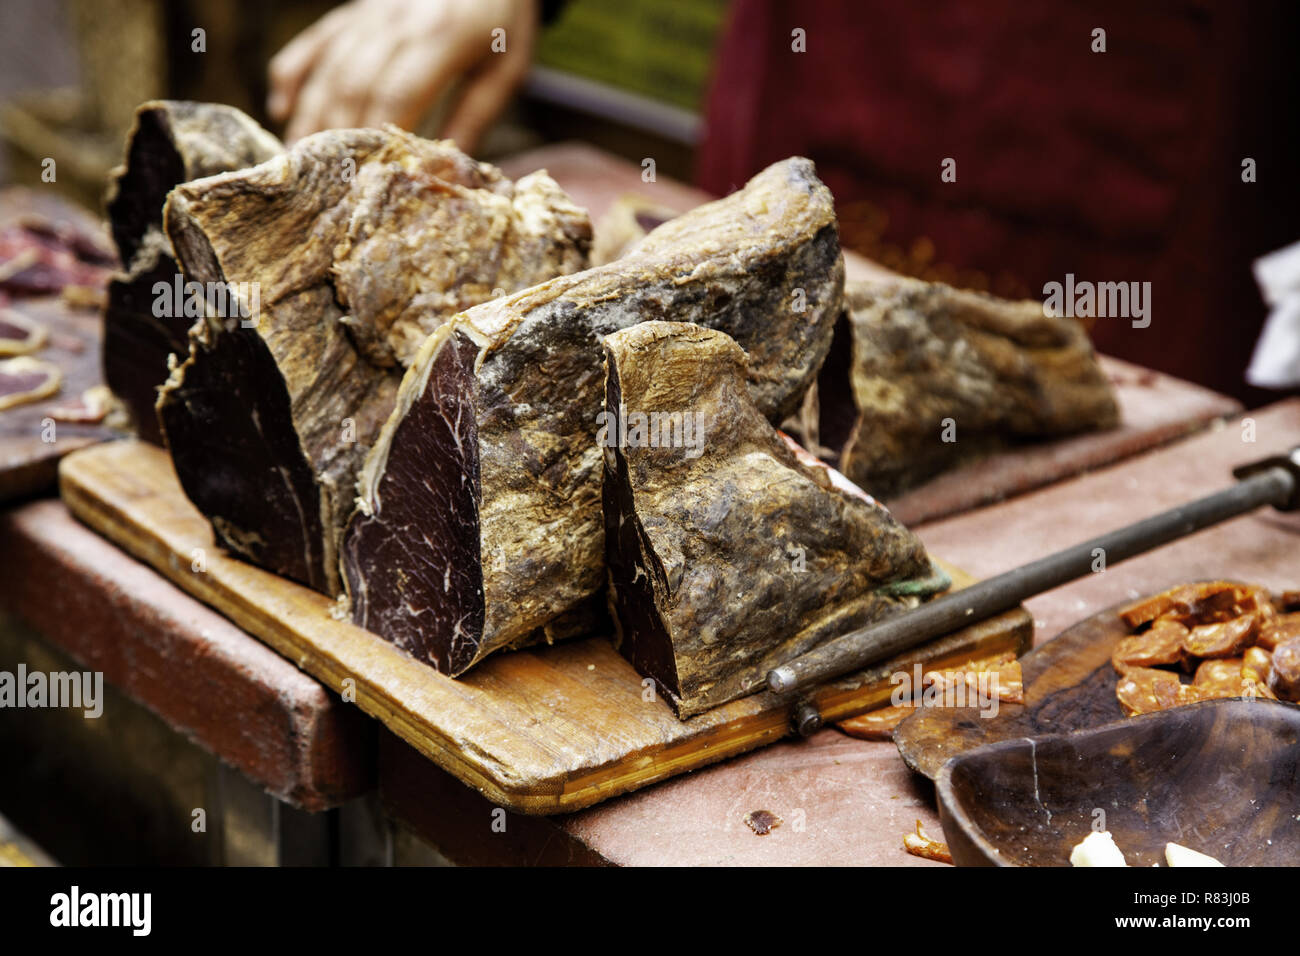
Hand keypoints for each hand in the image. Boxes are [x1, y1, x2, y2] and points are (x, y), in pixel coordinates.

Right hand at [268, 0, 538, 152]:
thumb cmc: (502, 21)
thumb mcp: (506, 68)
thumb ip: (476, 114)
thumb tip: (447, 168)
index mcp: (440, 36)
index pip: (398, 92)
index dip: (377, 134)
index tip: (367, 176)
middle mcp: (396, 20)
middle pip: (354, 83)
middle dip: (337, 135)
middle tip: (325, 182)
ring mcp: (370, 12)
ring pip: (329, 67)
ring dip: (311, 115)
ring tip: (300, 159)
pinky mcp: (354, 9)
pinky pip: (315, 41)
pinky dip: (292, 73)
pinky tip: (281, 109)